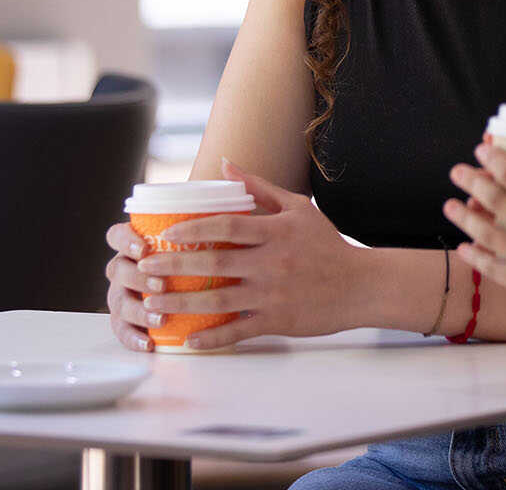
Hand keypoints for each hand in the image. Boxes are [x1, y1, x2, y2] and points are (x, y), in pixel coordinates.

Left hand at [103, 158, 365, 351]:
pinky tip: (188, 339)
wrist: (361, 286)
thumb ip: (259, 189)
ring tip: (153, 303)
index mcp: (276, 232)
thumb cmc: (327, 245)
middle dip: (175, 266)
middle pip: (216, 263)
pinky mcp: (278, 321)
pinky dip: (213, 338)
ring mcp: (274, 294)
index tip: (167, 233)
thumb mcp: (298, 209)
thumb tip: (226, 164)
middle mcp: (273, 262)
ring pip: (219, 300)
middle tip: (144, 268)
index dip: (195, 228)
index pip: (228, 226)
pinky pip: (239, 331)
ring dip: (182, 303)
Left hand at [444, 124, 505, 325]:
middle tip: (456, 172)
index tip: (480, 150)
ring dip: (463, 217)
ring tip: (449, 206)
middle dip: (469, 181)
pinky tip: (464, 247)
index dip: (493, 159)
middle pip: (492, 199)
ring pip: (485, 233)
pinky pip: (492, 267)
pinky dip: (474, 256)